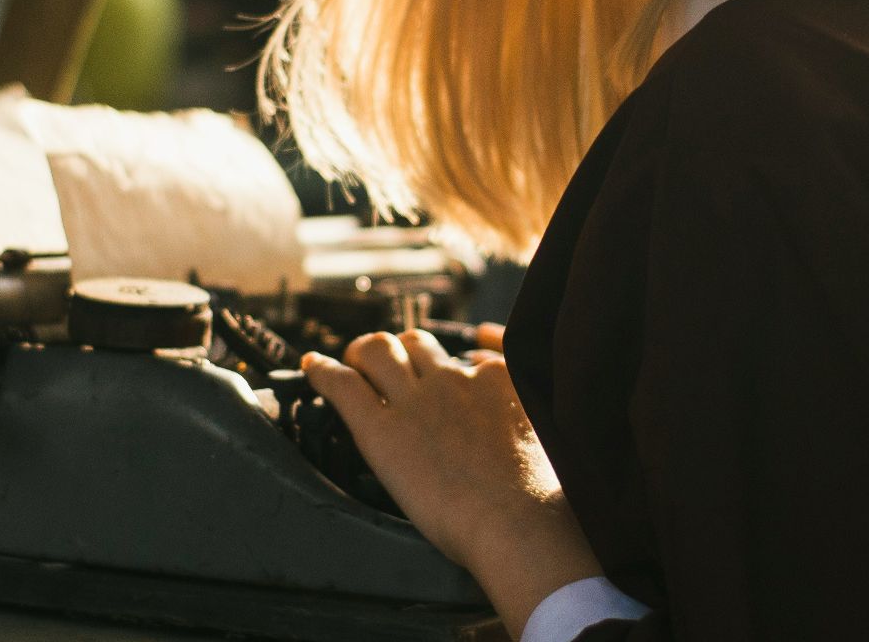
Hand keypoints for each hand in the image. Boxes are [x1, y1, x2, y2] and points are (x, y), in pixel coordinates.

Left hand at [303, 329, 602, 634]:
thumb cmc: (545, 498)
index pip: (469, 357)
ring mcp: (416, 402)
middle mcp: (454, 379)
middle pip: (418, 345)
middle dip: (401, 350)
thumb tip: (523, 404)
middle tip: (387, 364)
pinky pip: (341, 384)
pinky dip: (322, 369)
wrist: (519, 523)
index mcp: (499, 379)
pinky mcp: (381, 430)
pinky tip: (311, 365)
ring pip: (377, 351)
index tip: (449, 375)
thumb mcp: (557, 438)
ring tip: (350, 359)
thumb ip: (536, 412)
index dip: (454, 366)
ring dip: (361, 351)